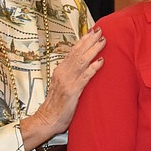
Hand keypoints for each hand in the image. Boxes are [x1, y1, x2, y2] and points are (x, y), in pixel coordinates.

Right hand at [21, 26, 104, 149]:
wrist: (47, 120)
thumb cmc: (57, 105)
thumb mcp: (62, 85)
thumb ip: (71, 75)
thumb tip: (84, 65)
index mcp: (60, 70)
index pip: (73, 51)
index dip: (83, 41)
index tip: (92, 31)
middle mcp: (62, 73)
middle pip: (77, 52)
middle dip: (90, 40)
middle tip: (100, 30)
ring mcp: (67, 81)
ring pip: (81, 61)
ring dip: (93, 50)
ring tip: (103, 41)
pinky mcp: (73, 91)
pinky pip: (85, 77)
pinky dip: (93, 68)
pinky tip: (101, 61)